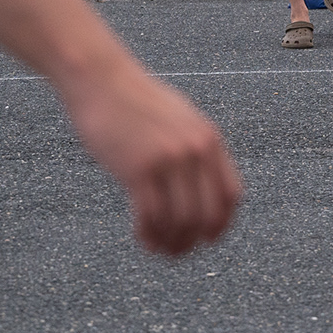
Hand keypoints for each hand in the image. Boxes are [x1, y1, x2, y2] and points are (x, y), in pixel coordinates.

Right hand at [64, 62, 243, 254]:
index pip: (231, 195)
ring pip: (179, 222)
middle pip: (206, 215)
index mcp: (210, 139)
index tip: (207, 240)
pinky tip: (142, 239)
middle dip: (193, 241)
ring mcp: (168, 160)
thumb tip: (204, 185)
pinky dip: (148, 235)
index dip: (221, 224)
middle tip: (177, 252)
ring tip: (157, 248)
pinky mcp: (138, 169)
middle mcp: (195, 151)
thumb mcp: (181, 119)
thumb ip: (196, 148)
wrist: (101, 80)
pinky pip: (151, 217)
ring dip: (169, 243)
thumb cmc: (137, 101)